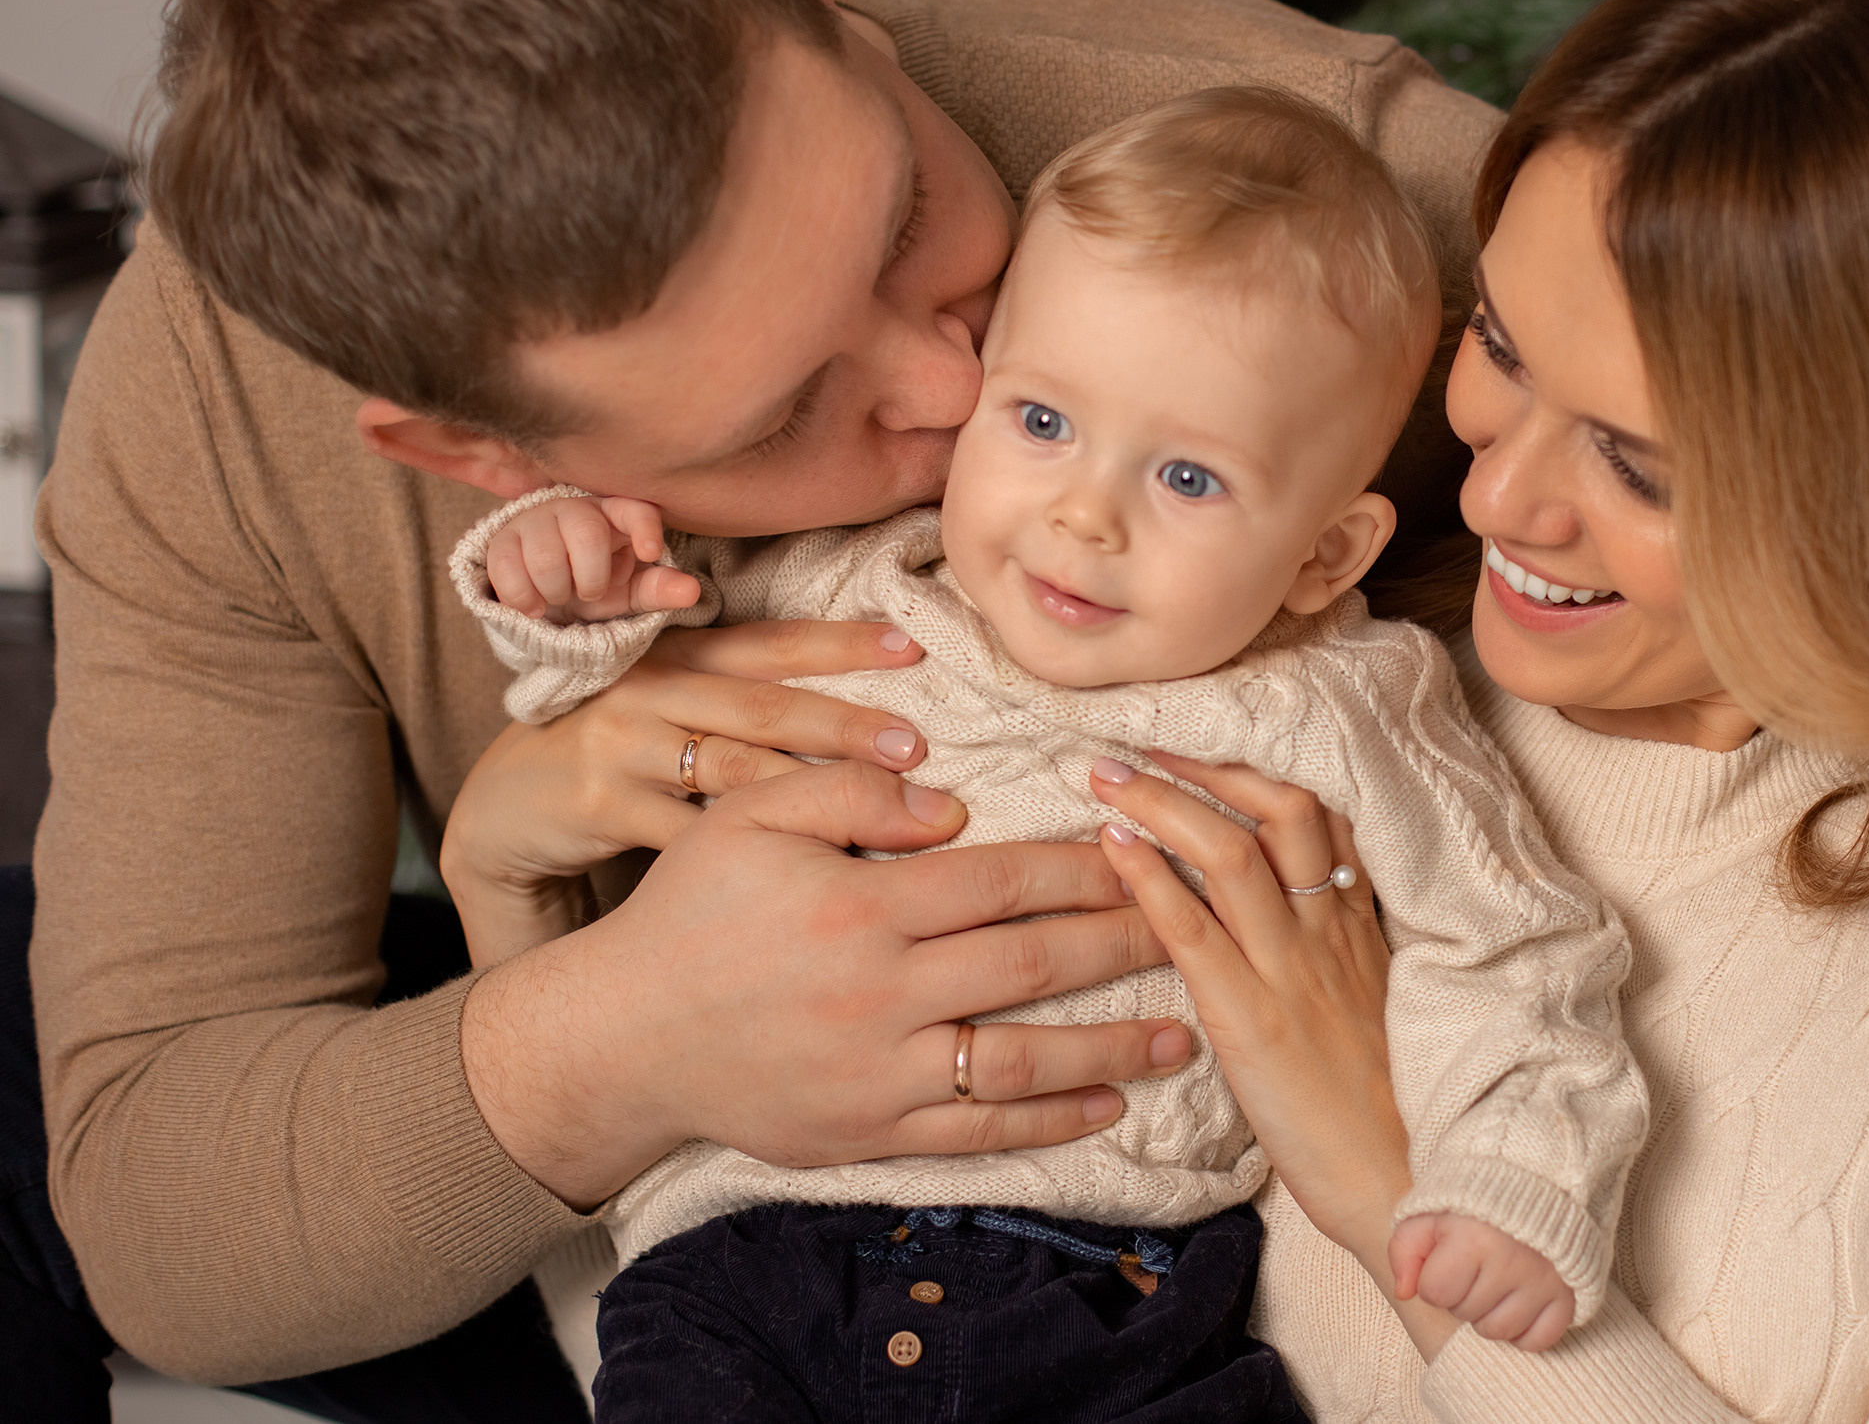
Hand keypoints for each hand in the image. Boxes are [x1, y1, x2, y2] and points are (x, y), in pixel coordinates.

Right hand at [440, 619, 931, 919]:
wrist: (503, 811)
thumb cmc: (612, 756)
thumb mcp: (668, 709)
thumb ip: (741, 700)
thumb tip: (860, 716)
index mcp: (678, 656)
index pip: (771, 642)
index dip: (840, 643)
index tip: (910, 649)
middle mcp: (650, 688)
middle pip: (762, 705)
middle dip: (843, 724)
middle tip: (915, 746)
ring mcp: (620, 743)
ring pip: (730, 767)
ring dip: (812, 790)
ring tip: (879, 807)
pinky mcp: (596, 802)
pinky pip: (687, 830)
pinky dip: (748, 853)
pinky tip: (803, 871)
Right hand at [463, 758, 1190, 1208]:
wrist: (620, 1039)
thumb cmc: (688, 914)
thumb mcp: (749, 816)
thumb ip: (848, 787)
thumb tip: (950, 802)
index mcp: (862, 906)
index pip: (1004, 880)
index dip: (1086, 865)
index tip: (1146, 848)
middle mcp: (882, 993)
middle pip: (1033, 964)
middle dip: (1126, 943)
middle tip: (1197, 926)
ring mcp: (879, 1073)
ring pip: (1023, 1060)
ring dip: (1113, 1046)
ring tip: (1186, 1032)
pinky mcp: (868, 1134)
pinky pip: (977, 1132)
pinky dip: (1048, 1121)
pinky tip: (1105, 1104)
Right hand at [483, 492, 701, 621]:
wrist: (542, 595)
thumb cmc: (593, 584)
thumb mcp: (629, 592)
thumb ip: (657, 589)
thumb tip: (692, 592)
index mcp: (616, 515)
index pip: (635, 510)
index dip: (644, 527)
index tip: (651, 553)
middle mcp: (576, 509)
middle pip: (586, 533)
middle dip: (591, 577)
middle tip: (589, 592)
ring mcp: (536, 520)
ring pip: (544, 554)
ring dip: (556, 590)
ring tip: (560, 598)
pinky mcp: (501, 539)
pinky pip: (506, 567)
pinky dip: (522, 597)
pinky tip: (533, 607)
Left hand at [1086, 753, 1459, 1357]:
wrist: (1403, 1180)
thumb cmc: (1384, 1109)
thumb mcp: (1368, 1008)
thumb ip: (1331, 955)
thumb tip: (1275, 919)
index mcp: (1359, 927)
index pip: (1323, 817)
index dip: (1261, 770)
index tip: (1206, 743)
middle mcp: (1330, 931)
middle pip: (1281, 807)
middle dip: (1207, 765)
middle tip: (1144, 744)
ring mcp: (1293, 970)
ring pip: (1231, 851)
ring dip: (1162, 803)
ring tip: (1107, 778)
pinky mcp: (1253, 1020)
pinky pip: (1194, 928)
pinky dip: (1146, 878)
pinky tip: (1110, 848)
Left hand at [1391, 1212, 1574, 1350]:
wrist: (1532, 1179)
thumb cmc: (1472, 1200)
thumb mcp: (1427, 1214)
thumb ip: (1404, 1251)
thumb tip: (1404, 1293)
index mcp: (1474, 1239)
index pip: (1435, 1292)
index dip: (1435, 1278)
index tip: (1448, 1257)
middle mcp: (1512, 1262)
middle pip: (1466, 1314)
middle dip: (1462, 1293)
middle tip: (1474, 1265)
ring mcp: (1543, 1281)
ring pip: (1499, 1331)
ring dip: (1489, 1313)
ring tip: (1494, 1281)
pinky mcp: (1568, 1294)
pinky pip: (1538, 1340)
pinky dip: (1524, 1329)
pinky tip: (1517, 1301)